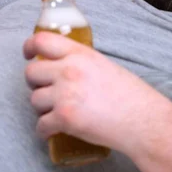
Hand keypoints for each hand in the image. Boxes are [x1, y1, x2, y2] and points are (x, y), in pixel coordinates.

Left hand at [23, 32, 169, 153]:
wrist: (143, 120)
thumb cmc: (129, 95)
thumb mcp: (104, 65)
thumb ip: (80, 62)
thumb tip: (59, 66)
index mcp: (80, 54)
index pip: (42, 40)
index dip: (29, 47)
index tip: (28, 55)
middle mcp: (69, 70)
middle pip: (31, 73)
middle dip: (34, 84)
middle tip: (45, 90)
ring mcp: (65, 94)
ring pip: (34, 100)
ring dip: (41, 109)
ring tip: (55, 113)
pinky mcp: (64, 118)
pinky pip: (40, 125)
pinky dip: (44, 130)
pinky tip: (52, 131)